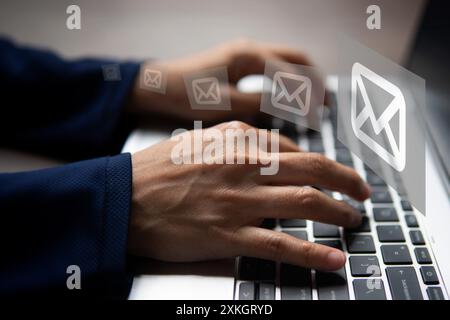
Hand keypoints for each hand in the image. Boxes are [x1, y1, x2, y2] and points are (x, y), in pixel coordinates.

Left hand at [128, 39, 320, 121]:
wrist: (159, 85)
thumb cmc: (186, 93)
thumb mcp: (223, 102)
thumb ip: (256, 102)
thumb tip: (286, 105)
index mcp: (249, 56)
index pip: (291, 73)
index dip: (309, 95)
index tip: (320, 114)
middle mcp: (250, 49)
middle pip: (296, 59)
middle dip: (314, 79)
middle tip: (326, 103)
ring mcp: (244, 54)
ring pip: (285, 61)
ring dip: (302, 78)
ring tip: (314, 101)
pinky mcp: (238, 63)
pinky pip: (271, 68)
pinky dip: (286, 80)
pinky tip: (287, 96)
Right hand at [128, 121, 369, 270]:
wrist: (123, 198)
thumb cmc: (157, 170)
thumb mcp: (200, 142)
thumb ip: (236, 145)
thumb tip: (269, 155)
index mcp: (237, 139)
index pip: (293, 148)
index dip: (320, 161)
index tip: (331, 171)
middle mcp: (245, 165)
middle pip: (312, 168)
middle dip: (346, 180)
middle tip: (361, 191)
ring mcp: (240, 200)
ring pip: (306, 202)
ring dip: (338, 212)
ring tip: (353, 220)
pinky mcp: (230, 234)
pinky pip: (282, 244)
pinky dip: (314, 252)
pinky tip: (334, 258)